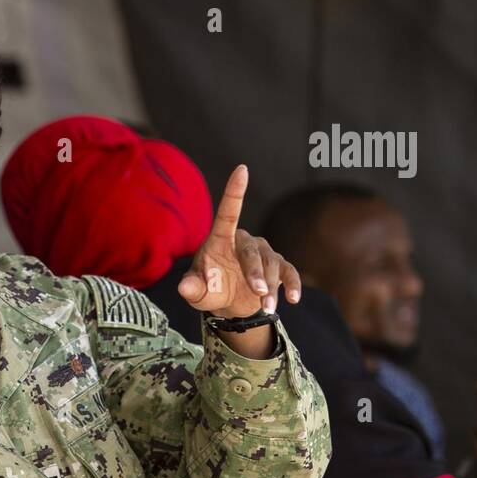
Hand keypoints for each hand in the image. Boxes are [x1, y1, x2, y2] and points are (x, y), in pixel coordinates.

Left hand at [177, 165, 301, 318]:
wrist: (228, 304)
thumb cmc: (208, 289)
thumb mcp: (197, 292)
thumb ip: (191, 289)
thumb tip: (183, 287)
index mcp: (220, 239)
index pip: (227, 212)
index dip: (234, 191)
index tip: (242, 169)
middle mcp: (243, 241)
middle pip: (253, 253)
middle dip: (256, 273)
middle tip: (259, 294)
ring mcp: (263, 252)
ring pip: (272, 266)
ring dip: (271, 288)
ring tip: (266, 308)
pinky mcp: (278, 266)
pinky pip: (289, 272)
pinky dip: (292, 285)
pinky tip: (292, 299)